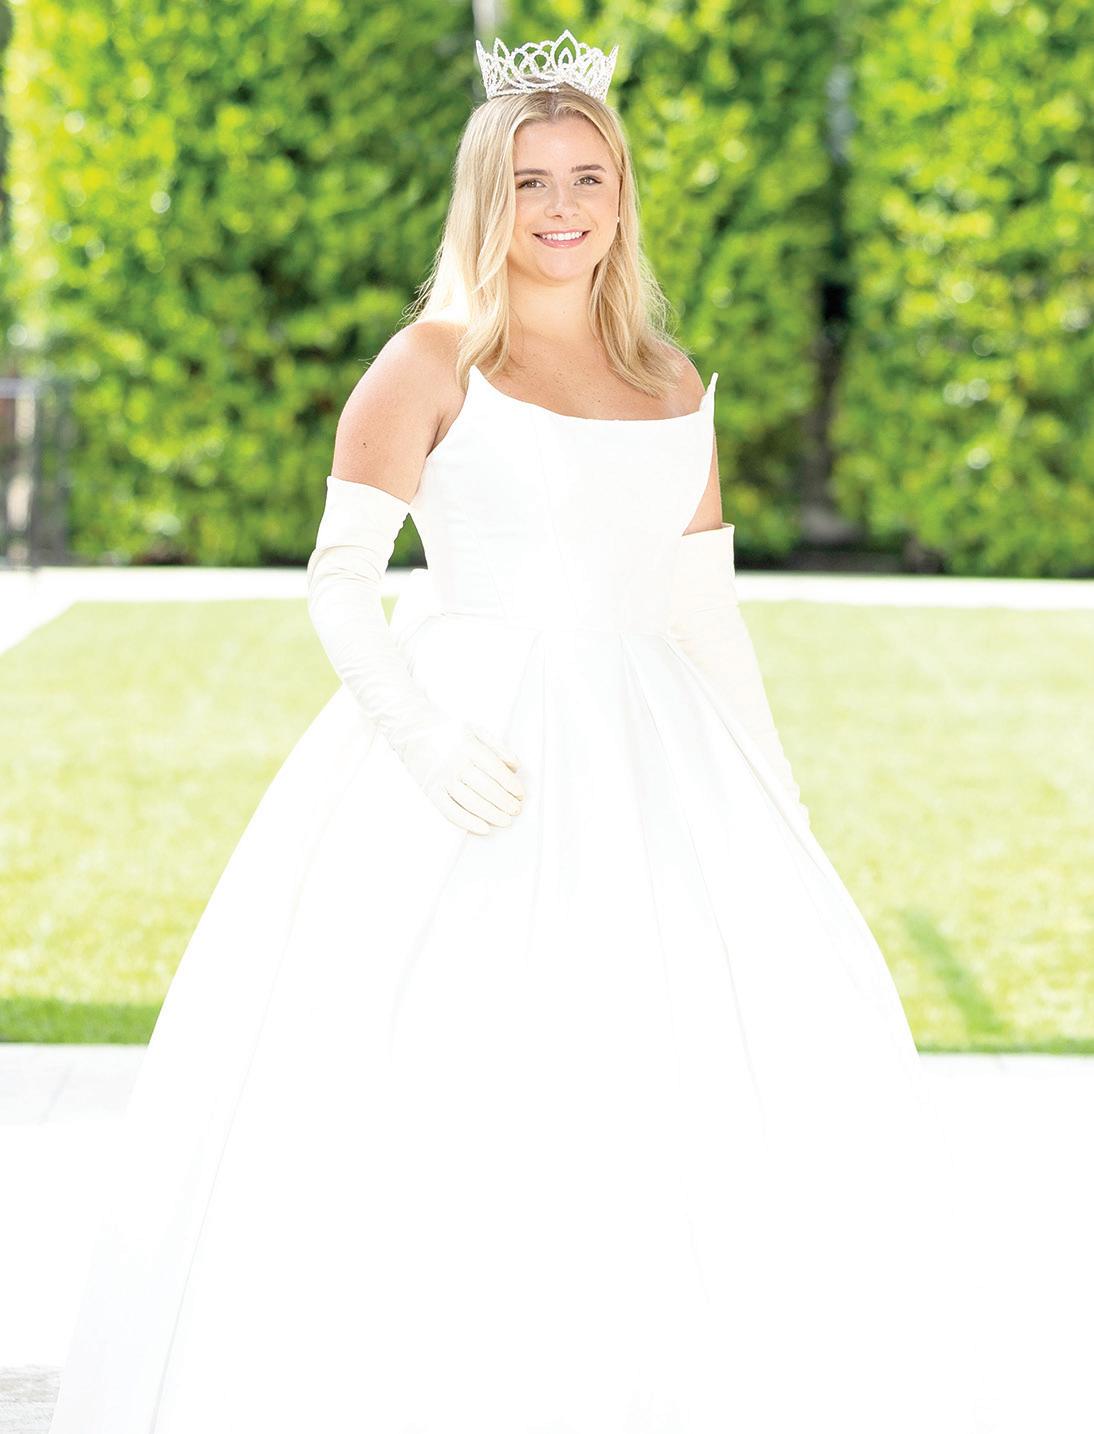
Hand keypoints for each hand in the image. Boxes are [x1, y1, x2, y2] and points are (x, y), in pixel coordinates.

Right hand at [395, 714, 524, 834]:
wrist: (412, 731)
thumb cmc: (447, 732)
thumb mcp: (475, 730)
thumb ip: (498, 746)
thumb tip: (515, 767)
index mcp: (468, 746)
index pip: (495, 769)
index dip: (511, 784)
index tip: (520, 794)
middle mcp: (455, 763)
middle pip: (486, 788)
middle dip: (505, 802)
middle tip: (516, 809)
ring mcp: (441, 778)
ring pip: (471, 802)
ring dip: (492, 814)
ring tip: (505, 820)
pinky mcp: (430, 790)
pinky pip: (450, 811)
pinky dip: (468, 822)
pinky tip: (483, 828)